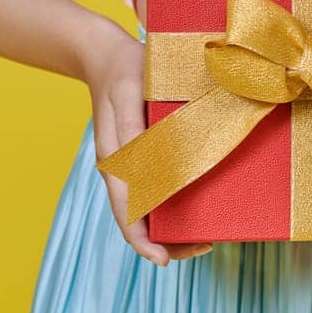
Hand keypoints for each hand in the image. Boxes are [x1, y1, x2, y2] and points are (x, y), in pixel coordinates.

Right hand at [81, 18, 212, 265]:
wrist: (106, 53)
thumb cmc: (122, 72)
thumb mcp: (129, 94)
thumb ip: (134, 129)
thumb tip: (147, 166)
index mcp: (114, 161)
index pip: (126, 214)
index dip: (144, 241)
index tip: (165, 259)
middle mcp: (121, 170)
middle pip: (140, 220)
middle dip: (168, 240)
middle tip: (205, 245)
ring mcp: (129, 164)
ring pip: (148, 208)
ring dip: (172, 225)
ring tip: (206, 232)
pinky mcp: (140, 154)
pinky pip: (154, 188)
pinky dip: (172, 202)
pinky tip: (195, 200)